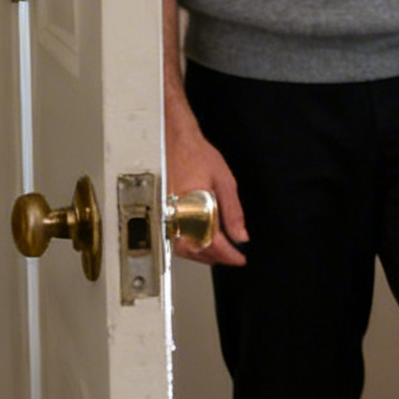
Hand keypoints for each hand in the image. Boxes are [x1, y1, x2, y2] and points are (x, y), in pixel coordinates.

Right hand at [164, 102, 247, 266]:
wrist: (171, 139)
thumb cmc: (195, 155)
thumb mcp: (224, 182)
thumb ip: (232, 212)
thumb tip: (240, 235)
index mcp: (190, 210)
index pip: (210, 242)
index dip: (227, 254)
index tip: (239, 259)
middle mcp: (173, 217)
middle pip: (194, 251)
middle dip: (214, 257)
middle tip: (231, 258)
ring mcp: (163, 217)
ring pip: (181, 248)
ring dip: (201, 253)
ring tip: (219, 252)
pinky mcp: (158, 213)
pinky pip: (172, 237)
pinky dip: (188, 244)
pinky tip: (199, 241)